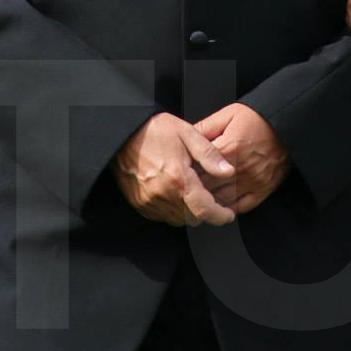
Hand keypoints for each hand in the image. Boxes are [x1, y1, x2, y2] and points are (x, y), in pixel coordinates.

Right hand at [110, 113, 236, 225]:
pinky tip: (174, 194)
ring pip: (177, 220)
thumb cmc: (154, 130)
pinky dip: (172, 210)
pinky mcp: (139, 203)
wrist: (122, 133)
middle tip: (210, 200)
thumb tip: (228, 171)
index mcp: (178, 178)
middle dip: (205, 213)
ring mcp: (149, 201)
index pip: (204, 210)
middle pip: (192, 219)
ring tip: (191, 194)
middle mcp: (163, 194)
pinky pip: (161, 216)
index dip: (220, 216)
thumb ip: (209, 154)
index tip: (228, 215)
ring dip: (188, 212)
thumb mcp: (187, 133)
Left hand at [193, 102, 290, 214]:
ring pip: (223, 200)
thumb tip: (185, 137)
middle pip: (209, 187)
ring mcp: (253, 181)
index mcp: (229, 148)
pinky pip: (242, 206)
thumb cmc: (258, 118)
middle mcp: (241, 168)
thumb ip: (205, 127)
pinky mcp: (264, 189)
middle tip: (184, 189)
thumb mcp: (228, 114)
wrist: (288, 125)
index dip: (187, 172)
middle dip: (195, 189)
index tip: (179, 173)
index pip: (199, 168)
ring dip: (209, 201)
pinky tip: (219, 206)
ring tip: (198, 199)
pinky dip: (228, 208)